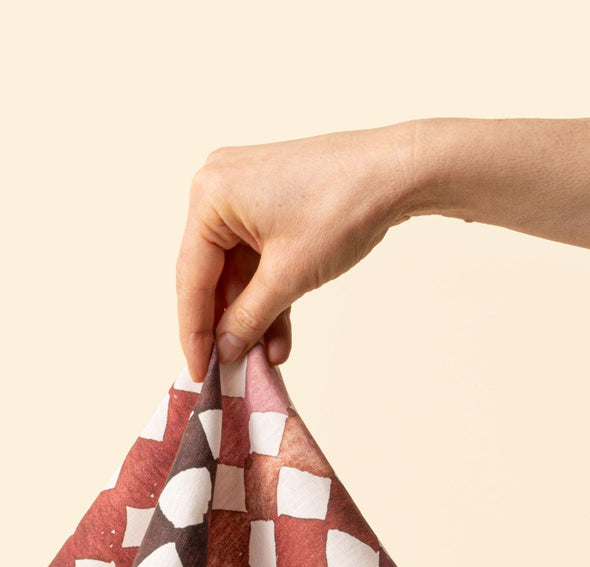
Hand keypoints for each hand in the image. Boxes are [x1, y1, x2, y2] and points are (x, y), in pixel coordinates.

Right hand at [176, 122, 425, 382]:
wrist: (398, 171)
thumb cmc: (343, 207)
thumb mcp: (288, 275)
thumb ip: (248, 318)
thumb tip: (224, 352)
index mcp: (210, 196)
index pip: (191, 277)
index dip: (193, 332)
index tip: (196, 372)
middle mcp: (218, 189)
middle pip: (211, 275)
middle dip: (227, 325)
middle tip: (228, 370)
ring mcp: (244, 194)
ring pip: (238, 272)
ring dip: (253, 316)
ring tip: (265, 359)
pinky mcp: (269, 203)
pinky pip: (258, 258)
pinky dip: (269, 294)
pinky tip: (279, 335)